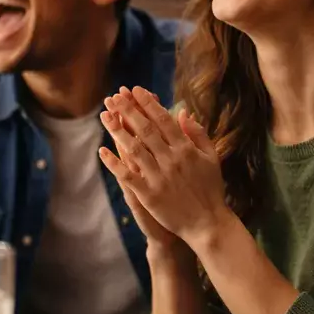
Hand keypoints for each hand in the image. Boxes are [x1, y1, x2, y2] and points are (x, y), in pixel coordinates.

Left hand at [98, 87, 230, 250]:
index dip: (148, 103)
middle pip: (146, 129)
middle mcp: (171, 160)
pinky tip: (102, 150)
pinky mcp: (148, 195)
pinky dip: (114, 163)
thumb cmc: (211, 189)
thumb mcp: (212, 157)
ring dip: (117, 130)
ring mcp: (158, 177)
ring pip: (133, 149)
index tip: (135, 90)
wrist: (207, 224)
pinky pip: (127, 176)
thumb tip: (184, 111)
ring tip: (104, 115)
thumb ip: (198, 133)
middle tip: (115, 96)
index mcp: (186, 149)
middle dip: (128, 110)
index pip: (164, 119)